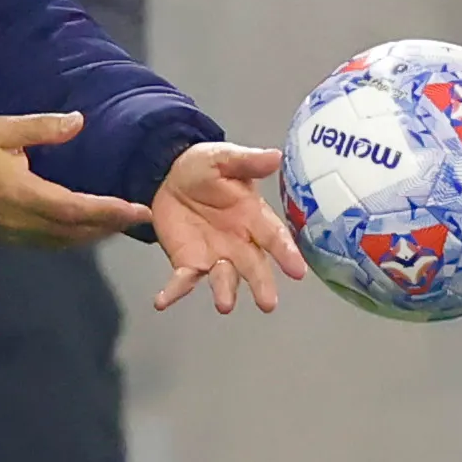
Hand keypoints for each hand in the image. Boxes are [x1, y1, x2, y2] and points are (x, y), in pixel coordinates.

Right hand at [0, 112, 153, 248]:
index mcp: (24, 194)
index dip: (109, 211)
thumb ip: (42, 127)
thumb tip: (79, 121)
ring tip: (118, 222)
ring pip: (64, 242)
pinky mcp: (8, 238)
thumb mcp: (3, 129)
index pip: (76, 209)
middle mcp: (23, 221)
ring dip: (93, 235)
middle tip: (137, 216)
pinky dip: (72, 239)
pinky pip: (48, 244)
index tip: (137, 209)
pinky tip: (84, 230)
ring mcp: (14, 233)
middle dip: (109, 225)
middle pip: (75, 231)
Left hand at [144, 141, 303, 315]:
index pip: (274, 237)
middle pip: (254, 266)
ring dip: (225, 291)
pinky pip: (183, 280)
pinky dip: (175, 292)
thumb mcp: (225, 158)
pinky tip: (163, 301)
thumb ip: (248, 162)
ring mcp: (215, 257)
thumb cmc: (205, 168)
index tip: (298, 271)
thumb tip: (276, 156)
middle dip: (261, 284)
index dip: (286, 253)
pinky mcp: (188, 263)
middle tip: (268, 303)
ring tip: (224, 305)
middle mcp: (239, 243)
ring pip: (224, 278)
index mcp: (253, 217)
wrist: (168, 174)